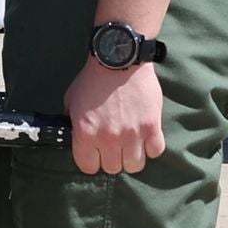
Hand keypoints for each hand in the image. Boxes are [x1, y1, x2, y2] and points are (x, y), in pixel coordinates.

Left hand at [66, 57, 165, 175]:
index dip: (92, 161)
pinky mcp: (152, 126)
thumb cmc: (93, 79)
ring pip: (135, 165)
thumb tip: (75, 137)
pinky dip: (151, 147)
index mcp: (85, 134)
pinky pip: (155, 151)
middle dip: (112, 158)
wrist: (119, 59)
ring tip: (131, 144)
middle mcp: (108, 139)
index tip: (95, 153)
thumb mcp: (72, 101)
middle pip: (113, 168)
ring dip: (132, 156)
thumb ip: (72, 123)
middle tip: (114, 146)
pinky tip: (146, 138)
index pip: (88, 167)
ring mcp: (132, 134)